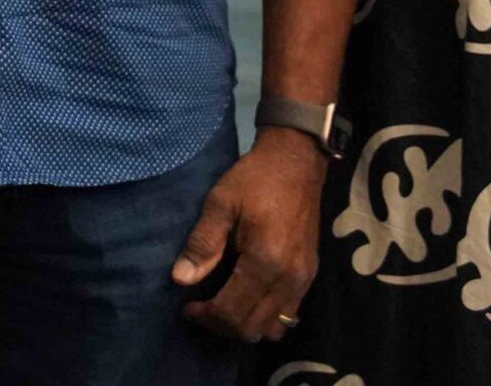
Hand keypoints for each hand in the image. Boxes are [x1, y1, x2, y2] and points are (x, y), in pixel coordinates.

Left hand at [172, 127, 327, 341]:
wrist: (297, 162)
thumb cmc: (255, 179)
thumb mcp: (220, 202)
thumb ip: (202, 243)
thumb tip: (180, 279)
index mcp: (265, 262)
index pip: (232, 312)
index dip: (206, 316)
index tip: (187, 306)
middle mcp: (288, 279)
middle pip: (253, 328)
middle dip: (222, 325)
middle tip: (201, 309)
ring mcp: (303, 280)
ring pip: (273, 328)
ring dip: (245, 325)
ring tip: (223, 306)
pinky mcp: (309, 276)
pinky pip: (288, 314)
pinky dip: (265, 317)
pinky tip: (247, 297)